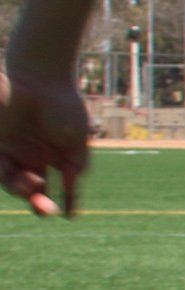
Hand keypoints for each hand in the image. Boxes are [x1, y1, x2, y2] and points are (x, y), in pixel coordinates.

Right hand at [0, 65, 89, 217]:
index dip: (13, 183)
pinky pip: (72, 179)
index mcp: (5, 151)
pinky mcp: (73, 153)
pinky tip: (70, 212)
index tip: (24, 180)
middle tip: (39, 206)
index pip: (6, 176)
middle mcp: (26, 157)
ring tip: (50, 213)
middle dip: (31, 198)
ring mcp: (50, 156)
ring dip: (48, 202)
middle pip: (26, 187)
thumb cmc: (12, 91)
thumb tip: (3, 154)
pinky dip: (72, 197)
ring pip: (49, 187)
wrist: (42, 77)